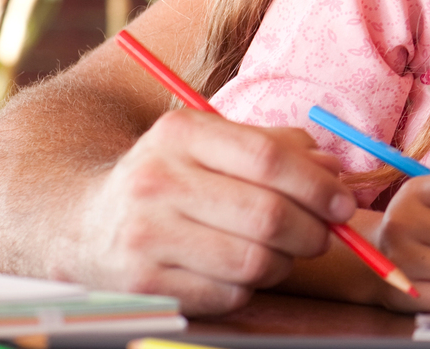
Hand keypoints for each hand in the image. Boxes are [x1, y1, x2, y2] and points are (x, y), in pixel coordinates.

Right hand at [74, 109, 356, 314]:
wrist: (85, 220)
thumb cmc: (172, 176)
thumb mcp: (213, 141)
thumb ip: (277, 146)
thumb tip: (333, 168)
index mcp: (182, 134)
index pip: (268, 158)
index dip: (318, 185)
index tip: (344, 203)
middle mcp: (157, 182)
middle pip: (267, 215)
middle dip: (313, 230)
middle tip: (324, 234)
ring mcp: (145, 236)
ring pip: (253, 261)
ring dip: (286, 262)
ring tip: (284, 252)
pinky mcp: (142, 283)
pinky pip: (227, 294)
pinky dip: (251, 287)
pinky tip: (243, 270)